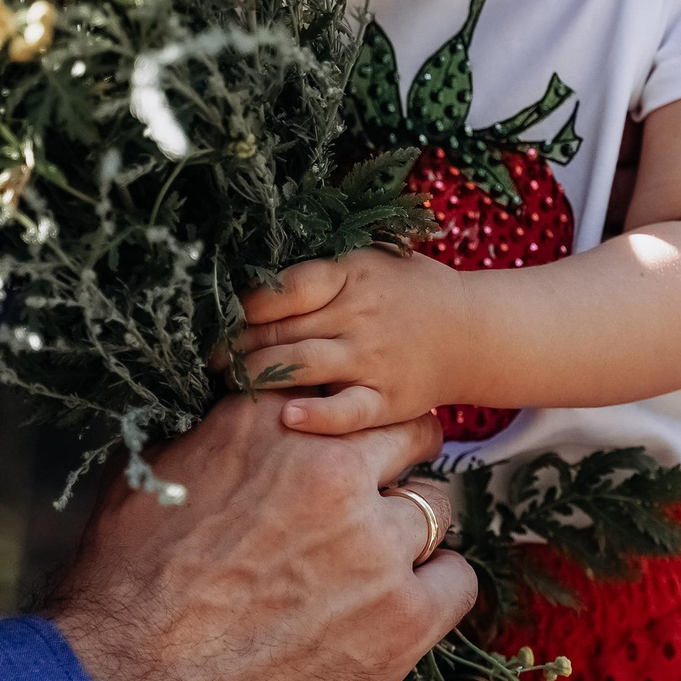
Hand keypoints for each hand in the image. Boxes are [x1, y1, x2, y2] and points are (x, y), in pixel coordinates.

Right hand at [48, 395, 473, 680]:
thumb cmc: (121, 593)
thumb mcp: (154, 477)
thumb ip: (217, 437)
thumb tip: (242, 421)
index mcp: (268, 425)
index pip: (346, 392)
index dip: (350, 418)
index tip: (350, 439)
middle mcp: (330, 469)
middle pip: (410, 435)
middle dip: (395, 462)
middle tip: (377, 496)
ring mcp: (373, 544)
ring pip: (436, 508)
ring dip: (411, 531)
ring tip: (376, 565)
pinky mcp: (401, 618)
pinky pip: (457, 580)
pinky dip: (434, 590)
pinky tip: (401, 607)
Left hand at [235, 248, 466, 433]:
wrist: (470, 331)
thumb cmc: (405, 293)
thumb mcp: (368, 262)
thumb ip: (317, 273)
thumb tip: (245, 286)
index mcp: (352, 273)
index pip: (284, 288)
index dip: (242, 307)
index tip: (218, 321)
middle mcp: (361, 313)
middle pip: (281, 329)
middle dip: (236, 347)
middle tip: (211, 360)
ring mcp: (374, 357)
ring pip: (301, 365)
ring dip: (257, 376)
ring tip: (231, 383)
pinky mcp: (388, 398)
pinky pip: (347, 411)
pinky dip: (317, 416)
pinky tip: (287, 418)